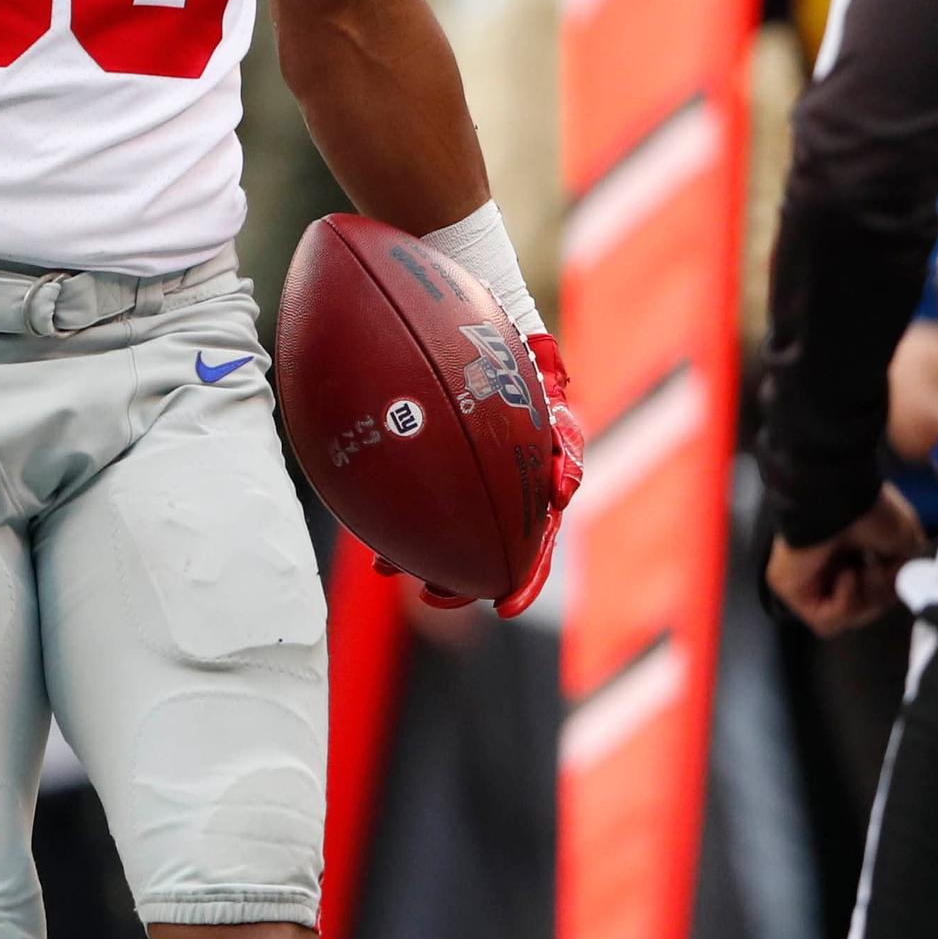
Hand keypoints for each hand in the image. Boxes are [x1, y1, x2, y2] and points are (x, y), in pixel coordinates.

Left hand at [391, 326, 588, 620]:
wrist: (484, 328)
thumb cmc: (525, 362)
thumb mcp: (550, 394)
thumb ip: (566, 447)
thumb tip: (563, 496)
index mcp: (538, 483)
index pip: (536, 542)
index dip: (523, 580)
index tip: (504, 609)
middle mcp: (506, 487)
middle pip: (487, 548)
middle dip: (463, 581)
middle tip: (434, 596)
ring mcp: (471, 476)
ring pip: (449, 529)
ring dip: (425, 557)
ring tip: (394, 572)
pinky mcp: (436, 463)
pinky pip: (417, 498)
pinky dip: (398, 521)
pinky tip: (372, 544)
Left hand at [766, 486, 928, 638]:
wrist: (838, 498)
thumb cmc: (869, 510)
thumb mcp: (904, 542)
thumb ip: (905, 571)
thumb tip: (904, 589)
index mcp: (848, 554)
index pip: (872, 593)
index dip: (889, 589)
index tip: (896, 571)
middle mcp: (826, 568)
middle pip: (862, 609)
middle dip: (880, 595)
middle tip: (882, 569)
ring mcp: (806, 581)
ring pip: (846, 619)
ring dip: (865, 600)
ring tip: (864, 570)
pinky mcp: (791, 591)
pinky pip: (825, 622)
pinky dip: (845, 604)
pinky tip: (847, 575)